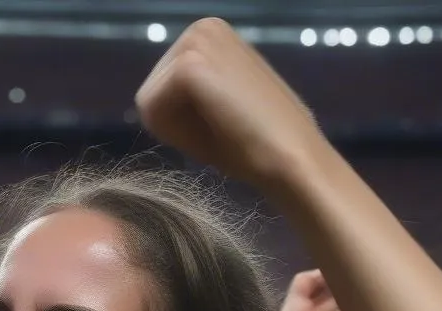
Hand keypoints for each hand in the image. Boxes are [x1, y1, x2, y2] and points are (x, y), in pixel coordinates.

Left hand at [135, 18, 323, 188]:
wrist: (291, 153)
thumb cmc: (256, 141)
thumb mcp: (213, 107)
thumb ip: (185, 95)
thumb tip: (155, 101)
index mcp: (208, 35)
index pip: (159, 90)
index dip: (179, 124)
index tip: (220, 125)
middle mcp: (201, 27)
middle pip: (150, 95)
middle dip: (175, 125)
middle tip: (221, 128)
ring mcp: (196, 40)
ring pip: (150, 103)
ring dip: (177, 130)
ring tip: (220, 126)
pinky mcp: (190, 63)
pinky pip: (153, 109)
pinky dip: (176, 132)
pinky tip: (214, 127)